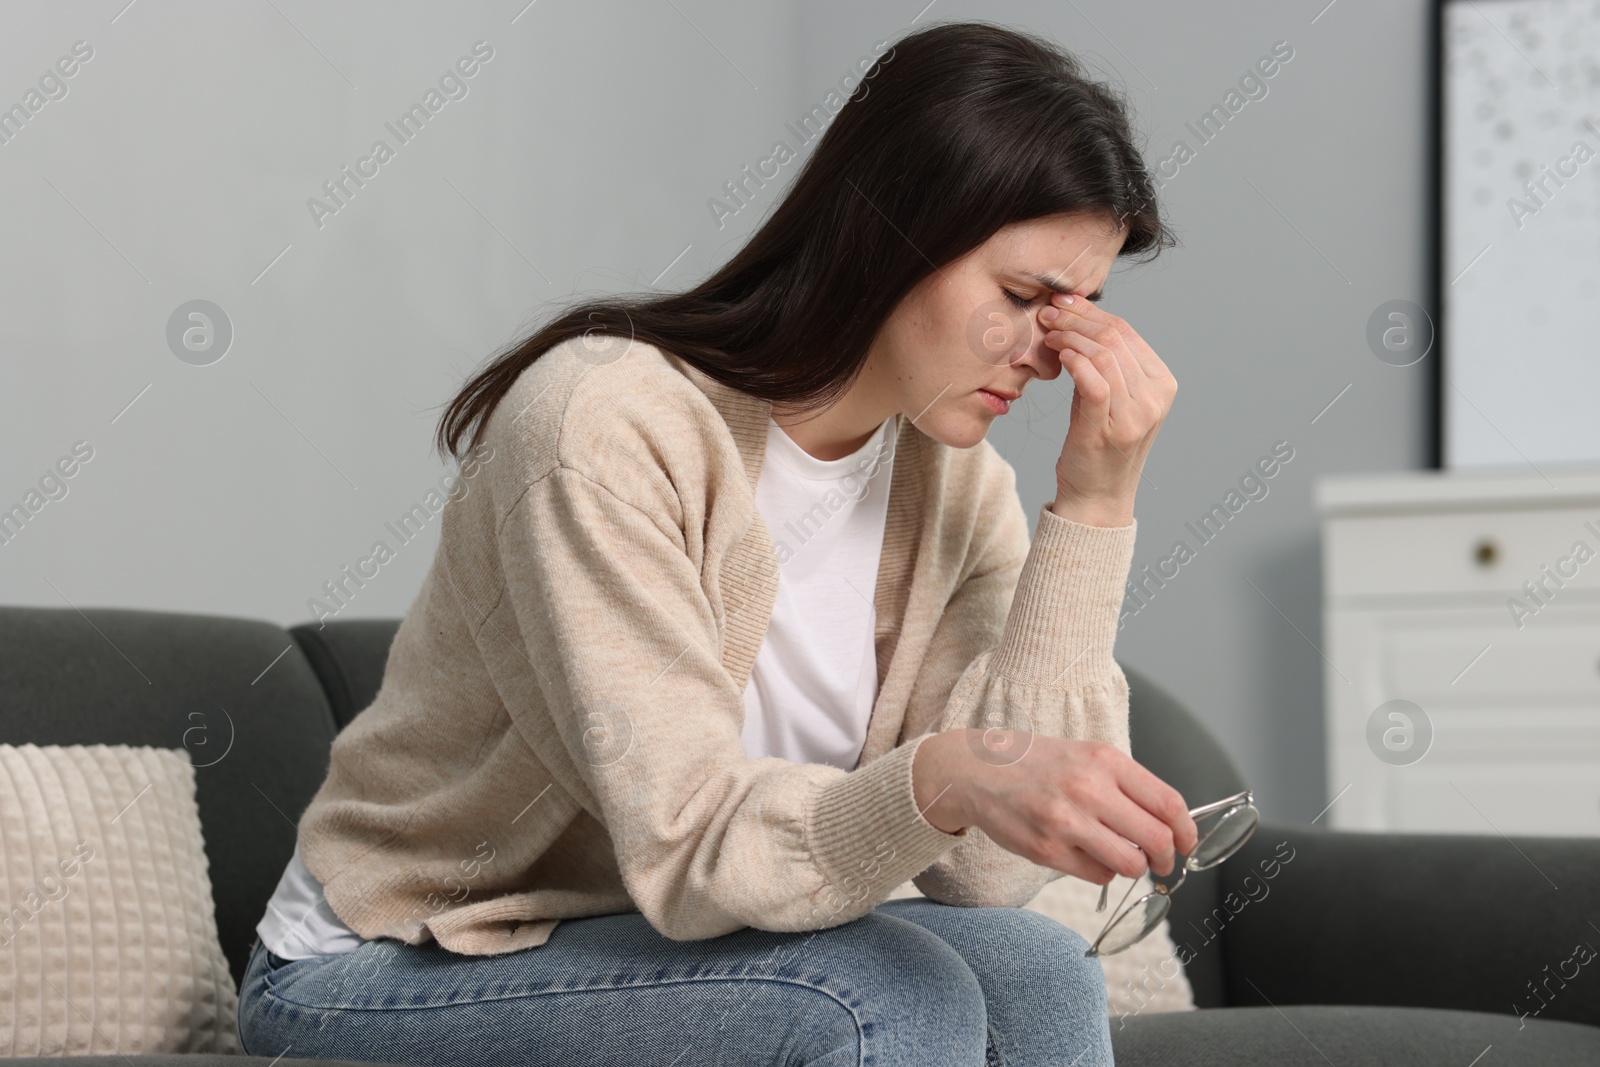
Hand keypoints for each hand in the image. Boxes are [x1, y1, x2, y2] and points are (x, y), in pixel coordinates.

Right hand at [914, 729, 1198, 881]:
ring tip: (1122, 858)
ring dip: (1134, 868)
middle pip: (1156, 839)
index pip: (1168, 803)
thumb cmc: (1037, 764)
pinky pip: (1098, 875)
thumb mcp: (1086, 756)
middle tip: (1161, 862)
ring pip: (1129, 864)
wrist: (976, 770)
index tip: (1187, 843)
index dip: (1186, 831)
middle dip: (1166, 858)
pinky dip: (1102, 872)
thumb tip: (1168, 823)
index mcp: (1105, 760)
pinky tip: (1087, 855)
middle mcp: (1088, 789)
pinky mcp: (1047, 850)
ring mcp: (1066, 822)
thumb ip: (1125, 785)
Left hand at [1039, 294, 1175, 525]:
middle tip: (1048, 313)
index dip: (1091, 312)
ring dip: (1070, 337)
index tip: (1062, 303)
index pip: (1127, 331)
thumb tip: (1078, 317)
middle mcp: (1156, 396)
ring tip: (1047, 334)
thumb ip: (1105, 362)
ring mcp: (1137, 414)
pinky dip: (1075, 362)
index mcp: (1162, 382)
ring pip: (1104, 354)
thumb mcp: (1109, 397)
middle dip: (1077, 319)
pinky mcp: (1111, 428)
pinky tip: (1059, 356)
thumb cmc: (1097, 444)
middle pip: (1115, 337)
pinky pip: (1095, 381)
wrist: (1096, 497)